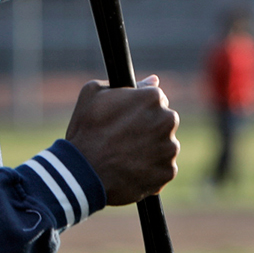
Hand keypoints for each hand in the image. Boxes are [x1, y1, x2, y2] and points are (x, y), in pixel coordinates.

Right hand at [64, 75, 179, 205]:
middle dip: (150, 127)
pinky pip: (164, 168)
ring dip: (152, 149)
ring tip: (127, 156)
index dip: (141, 108)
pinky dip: (152, 170)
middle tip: (127, 138)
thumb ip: (126, 83)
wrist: (83, 173)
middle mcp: (167, 120)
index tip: (128, 119)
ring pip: (165, 145)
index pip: (156, 98)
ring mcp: (169, 147)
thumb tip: (153, 80)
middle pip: (164, 121)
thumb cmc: (85, 130)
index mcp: (152, 97)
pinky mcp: (168, 172)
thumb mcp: (93, 94)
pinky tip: (132, 170)